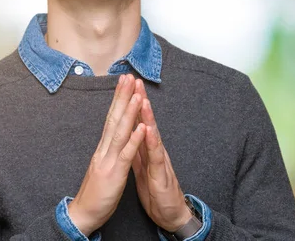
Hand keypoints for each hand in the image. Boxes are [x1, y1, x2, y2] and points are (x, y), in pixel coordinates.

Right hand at [68, 74, 146, 235]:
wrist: (82, 214)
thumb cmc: (96, 191)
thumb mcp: (103, 165)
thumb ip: (109, 149)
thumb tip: (114, 134)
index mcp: (103, 147)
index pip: (111, 117)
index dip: (118, 99)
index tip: (124, 82)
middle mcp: (104, 149)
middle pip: (114, 118)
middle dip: (122, 96)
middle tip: (128, 76)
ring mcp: (108, 160)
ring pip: (120, 132)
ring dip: (129, 113)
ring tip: (137, 95)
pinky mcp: (114, 173)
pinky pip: (126, 155)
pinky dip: (133, 140)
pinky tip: (141, 127)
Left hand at [132, 79, 192, 231]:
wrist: (170, 214)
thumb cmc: (157, 190)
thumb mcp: (143, 167)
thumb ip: (137, 150)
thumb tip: (131, 135)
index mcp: (145, 149)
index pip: (137, 122)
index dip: (131, 105)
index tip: (125, 86)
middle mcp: (154, 150)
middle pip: (146, 121)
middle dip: (140, 101)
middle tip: (135, 81)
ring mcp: (159, 161)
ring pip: (153, 134)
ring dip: (148, 116)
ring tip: (142, 99)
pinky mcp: (161, 174)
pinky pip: (156, 156)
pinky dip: (152, 142)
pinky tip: (149, 129)